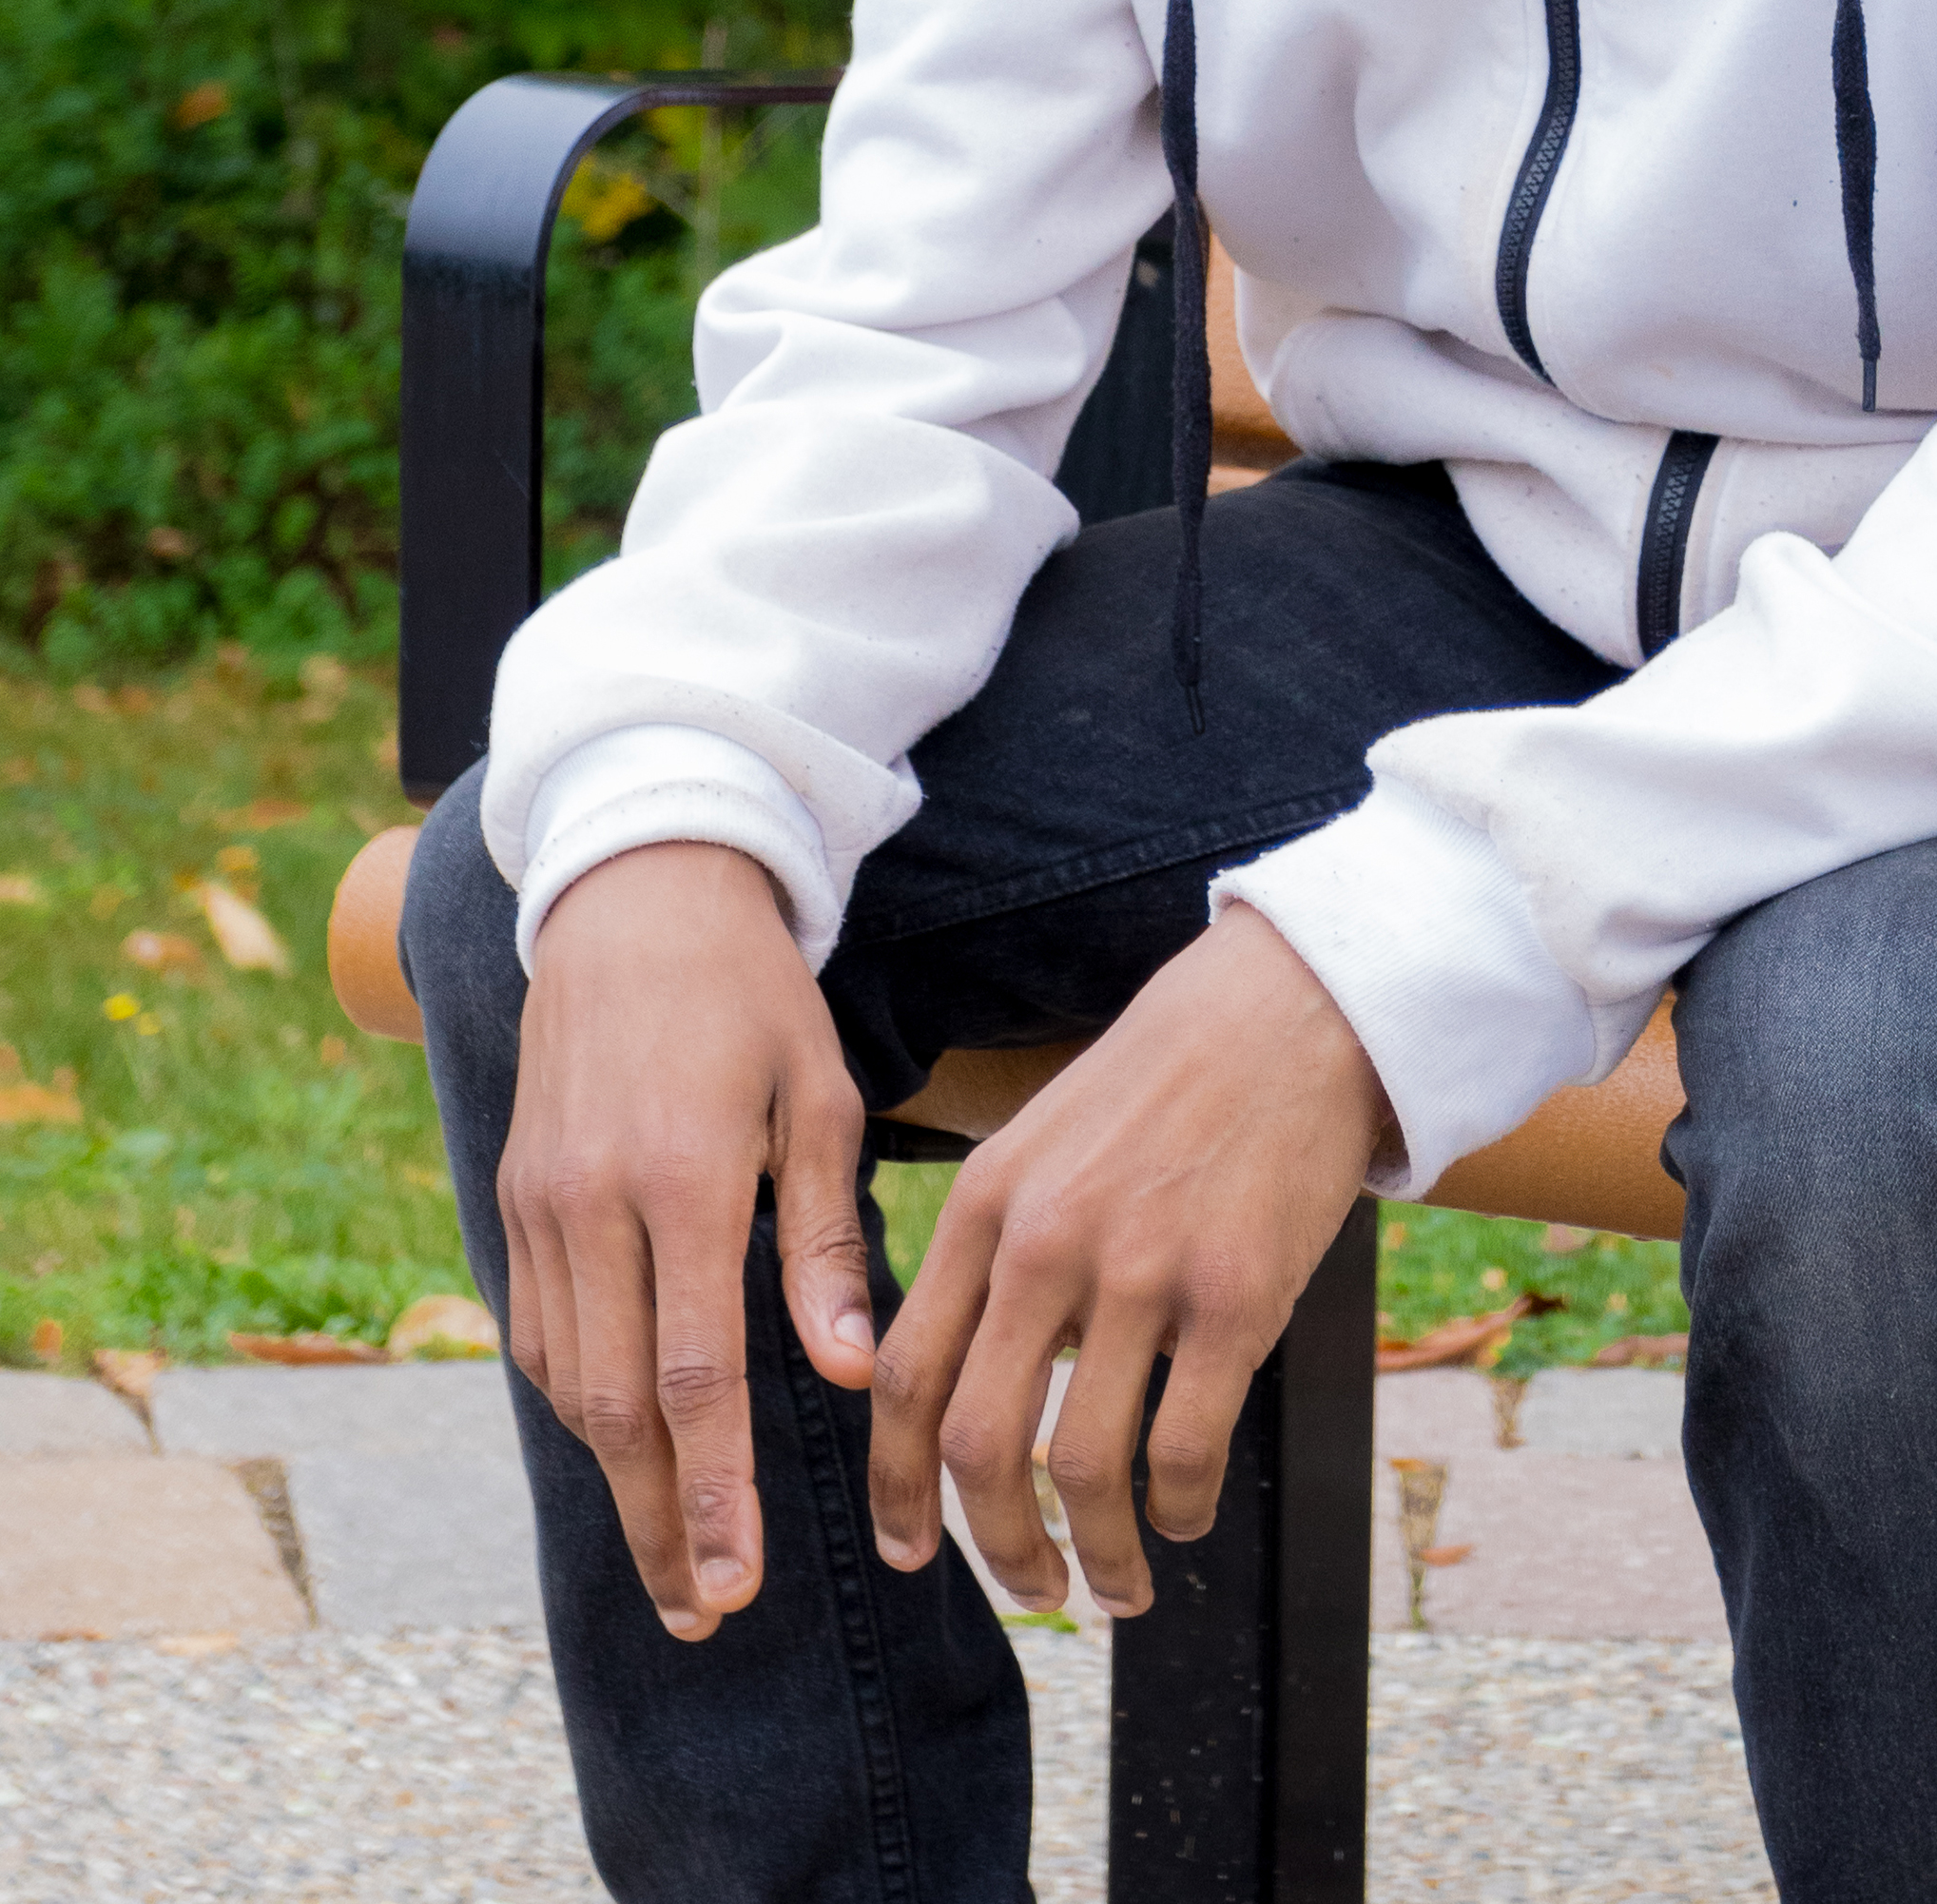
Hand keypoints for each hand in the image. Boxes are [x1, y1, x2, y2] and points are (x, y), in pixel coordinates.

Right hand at [500, 841, 873, 1642]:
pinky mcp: (514, 1194)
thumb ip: (826, 1242)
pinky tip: (625, 1449)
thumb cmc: (752, 993)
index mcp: (683, 1176)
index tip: (737, 1584)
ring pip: (566, 1381)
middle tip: (705, 1616)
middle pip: (616, 1406)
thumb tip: (851, 1376)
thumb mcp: (820, 1096)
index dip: (712, 1490)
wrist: (633, 892)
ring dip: (616, 1481)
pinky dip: (578, 1402)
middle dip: (661, 1522)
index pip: (693, 1373)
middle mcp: (595, 1201)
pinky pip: (538, 1330)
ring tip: (673, 1561)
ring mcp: (541, 1201)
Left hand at [867, 905, 1387, 1619]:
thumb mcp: (1042, 1141)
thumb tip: (953, 1385)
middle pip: (977, 1444)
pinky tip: (1184, 1517)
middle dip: (994, 1546)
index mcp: (985, 1203)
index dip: (897, 1487)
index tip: (909, 1550)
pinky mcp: (1236, 1295)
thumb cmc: (1165, 1082)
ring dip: (1096, 1553)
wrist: (1289, 1010)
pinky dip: (1177, 1512)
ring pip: (1081, 1467)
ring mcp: (1142, 1270)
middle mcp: (1046, 1241)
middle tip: (1030, 1586)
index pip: (905, 1377)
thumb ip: (993, 1249)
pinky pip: (1185, 1449)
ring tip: (1116, 1583)